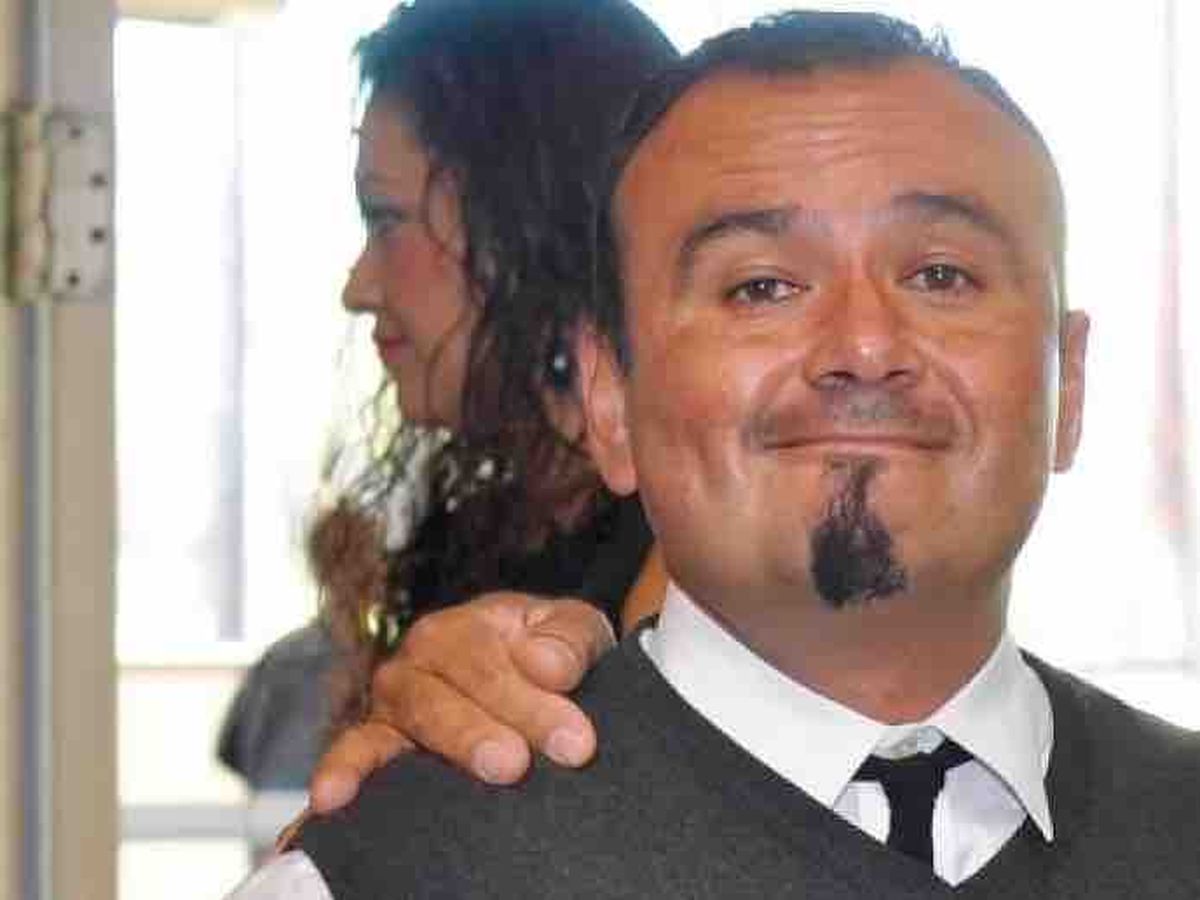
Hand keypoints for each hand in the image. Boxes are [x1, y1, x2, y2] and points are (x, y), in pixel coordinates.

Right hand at [307, 591, 614, 812]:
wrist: (534, 674)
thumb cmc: (552, 651)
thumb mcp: (575, 629)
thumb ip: (568, 639)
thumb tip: (544, 665)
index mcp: (463, 627)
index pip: (487, 664)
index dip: (529, 703)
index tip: (575, 742)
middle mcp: (418, 662)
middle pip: (439, 698)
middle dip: (478, 733)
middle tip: (516, 765)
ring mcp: (393, 705)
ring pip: (401, 725)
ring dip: (443, 750)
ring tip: (475, 774)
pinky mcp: (377, 745)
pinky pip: (352, 754)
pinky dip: (339, 772)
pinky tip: (328, 799)